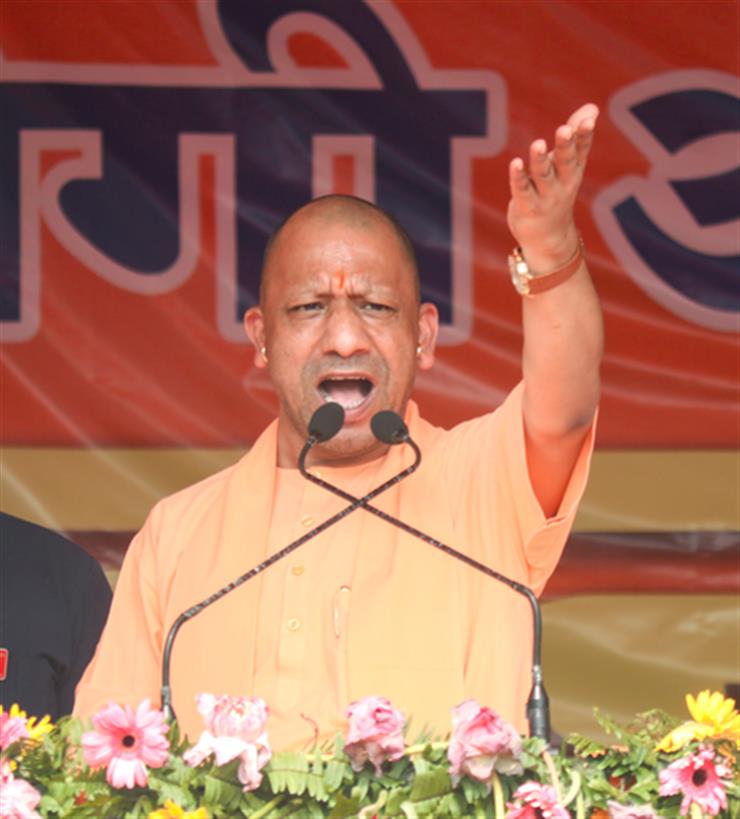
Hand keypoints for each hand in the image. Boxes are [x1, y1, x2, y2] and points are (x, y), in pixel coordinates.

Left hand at [507, 103, 598, 271]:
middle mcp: (562, 183)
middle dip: (565, 146)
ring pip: (543, 176)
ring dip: (540, 160)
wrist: (549, 238)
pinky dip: (519, 177)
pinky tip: (515, 163)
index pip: (581, 151)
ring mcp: (545, 197)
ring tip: (538, 144)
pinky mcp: (526, 207)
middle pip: (565, 162)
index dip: (584, 136)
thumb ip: (575, 137)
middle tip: (564, 129)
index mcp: (573, 171)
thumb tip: (592, 107)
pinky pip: (522, 190)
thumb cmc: (557, 193)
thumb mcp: (568, 166)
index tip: (589, 120)